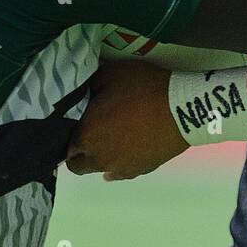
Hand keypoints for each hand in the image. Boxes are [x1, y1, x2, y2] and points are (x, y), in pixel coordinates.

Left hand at [65, 60, 187, 180]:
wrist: (181, 107)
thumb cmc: (141, 89)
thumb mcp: (108, 75)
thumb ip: (88, 88)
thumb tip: (83, 96)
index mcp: (85, 137)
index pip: (65, 145)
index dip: (70, 133)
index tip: (78, 122)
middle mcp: (99, 159)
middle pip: (78, 165)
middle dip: (79, 151)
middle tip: (91, 132)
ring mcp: (121, 168)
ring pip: (101, 169)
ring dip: (101, 157)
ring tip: (112, 139)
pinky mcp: (142, 170)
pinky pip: (122, 172)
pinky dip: (120, 163)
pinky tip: (124, 152)